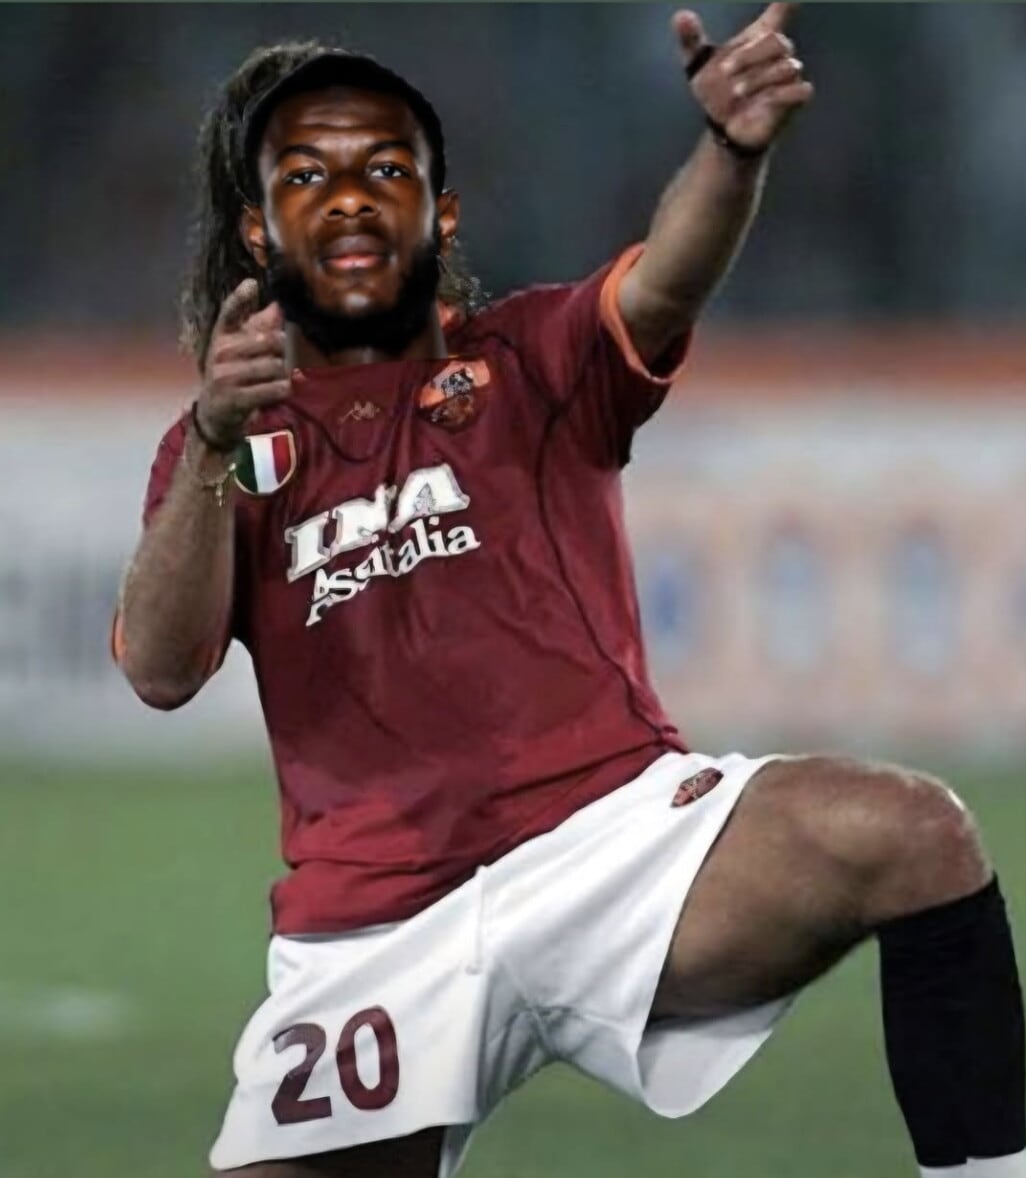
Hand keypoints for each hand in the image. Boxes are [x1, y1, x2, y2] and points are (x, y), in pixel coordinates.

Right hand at [195, 279, 288, 449]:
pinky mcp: (235, 399)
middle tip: (279, 357)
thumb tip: (276, 306)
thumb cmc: (232, 373)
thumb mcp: (239, 348)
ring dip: (283, 373)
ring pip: (275, 366)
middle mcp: (219, 352)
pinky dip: (283, 389)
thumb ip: (258, 326)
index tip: (252, 284)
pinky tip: (280, 390)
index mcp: (221, 335)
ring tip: (277, 377)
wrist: (215, 412)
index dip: (240, 297)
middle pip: (269, 341)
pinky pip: (274, 389)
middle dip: (282, 350)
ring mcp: (225, 376)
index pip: (229, 312)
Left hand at [675, 3, 812, 153]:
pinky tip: (761, 101)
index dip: (786, 3)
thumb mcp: (697, 65)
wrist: (722, 128)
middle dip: (748, 56)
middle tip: (725, 72)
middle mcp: (777, 54)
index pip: (778, 12)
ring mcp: (788, 76)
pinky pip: (800, 90)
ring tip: (735, 93)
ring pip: (786, 67)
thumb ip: (690, 39)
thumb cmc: (716, 91)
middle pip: (776, 41)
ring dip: (758, 78)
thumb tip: (681, 16)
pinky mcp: (794, 100)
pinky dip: (780, 95)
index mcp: (757, 38)